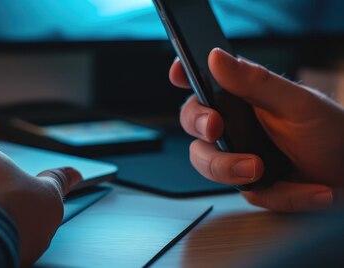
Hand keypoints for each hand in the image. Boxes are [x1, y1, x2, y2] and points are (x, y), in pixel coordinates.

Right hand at [171, 48, 343, 211]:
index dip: (184, 75)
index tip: (178, 75)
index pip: (204, 81)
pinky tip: (310, 189)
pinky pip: (249, 195)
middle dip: (200, 127)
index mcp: (244, 96)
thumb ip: (255, 82)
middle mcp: (236, 124)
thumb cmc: (335, 134)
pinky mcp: (252, 186)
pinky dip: (282, 194)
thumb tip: (216, 58)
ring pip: (206, 164)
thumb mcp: (297, 104)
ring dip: (231, 169)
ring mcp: (239, 156)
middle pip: (193, 125)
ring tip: (262, 168)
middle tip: (216, 129)